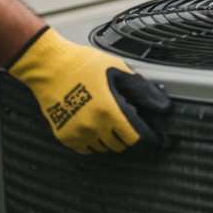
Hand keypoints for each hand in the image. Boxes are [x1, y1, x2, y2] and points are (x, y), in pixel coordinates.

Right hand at [7, 27, 170, 153]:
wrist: (48, 66)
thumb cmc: (83, 64)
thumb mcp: (119, 71)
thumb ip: (143, 91)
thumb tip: (164, 107)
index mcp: (110, 110)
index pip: (137, 137)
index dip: (149, 139)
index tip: (155, 140)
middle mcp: (93, 126)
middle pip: (121, 144)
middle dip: (129, 134)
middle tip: (127, 120)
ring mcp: (77, 132)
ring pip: (104, 147)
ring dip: (111, 137)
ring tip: (108, 119)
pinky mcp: (64, 135)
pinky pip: (86, 148)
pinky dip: (93, 140)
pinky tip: (93, 124)